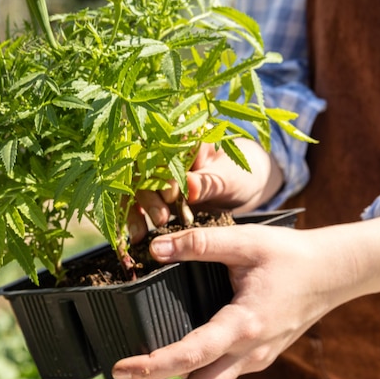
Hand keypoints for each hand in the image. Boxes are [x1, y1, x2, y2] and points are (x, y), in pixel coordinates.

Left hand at [112, 223, 357, 378]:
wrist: (333, 272)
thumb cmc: (291, 255)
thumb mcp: (245, 241)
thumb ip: (199, 244)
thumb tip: (155, 249)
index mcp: (244, 324)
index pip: (190, 357)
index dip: (152, 368)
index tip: (121, 368)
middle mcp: (250, 351)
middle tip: (124, 378)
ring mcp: (257, 358)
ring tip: (145, 375)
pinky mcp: (260, 355)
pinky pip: (224, 376)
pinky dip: (196, 377)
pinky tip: (181, 359)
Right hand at [128, 139, 282, 241]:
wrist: (244, 184)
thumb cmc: (240, 174)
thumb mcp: (230, 178)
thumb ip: (208, 182)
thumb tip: (188, 187)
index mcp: (183, 140)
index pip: (162, 152)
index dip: (161, 173)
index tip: (170, 194)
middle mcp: (164, 155)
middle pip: (143, 171)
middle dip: (147, 196)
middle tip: (161, 218)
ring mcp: (157, 175)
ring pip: (136, 190)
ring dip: (135, 212)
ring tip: (141, 234)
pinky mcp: (155, 195)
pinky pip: (138, 206)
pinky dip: (135, 221)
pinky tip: (135, 238)